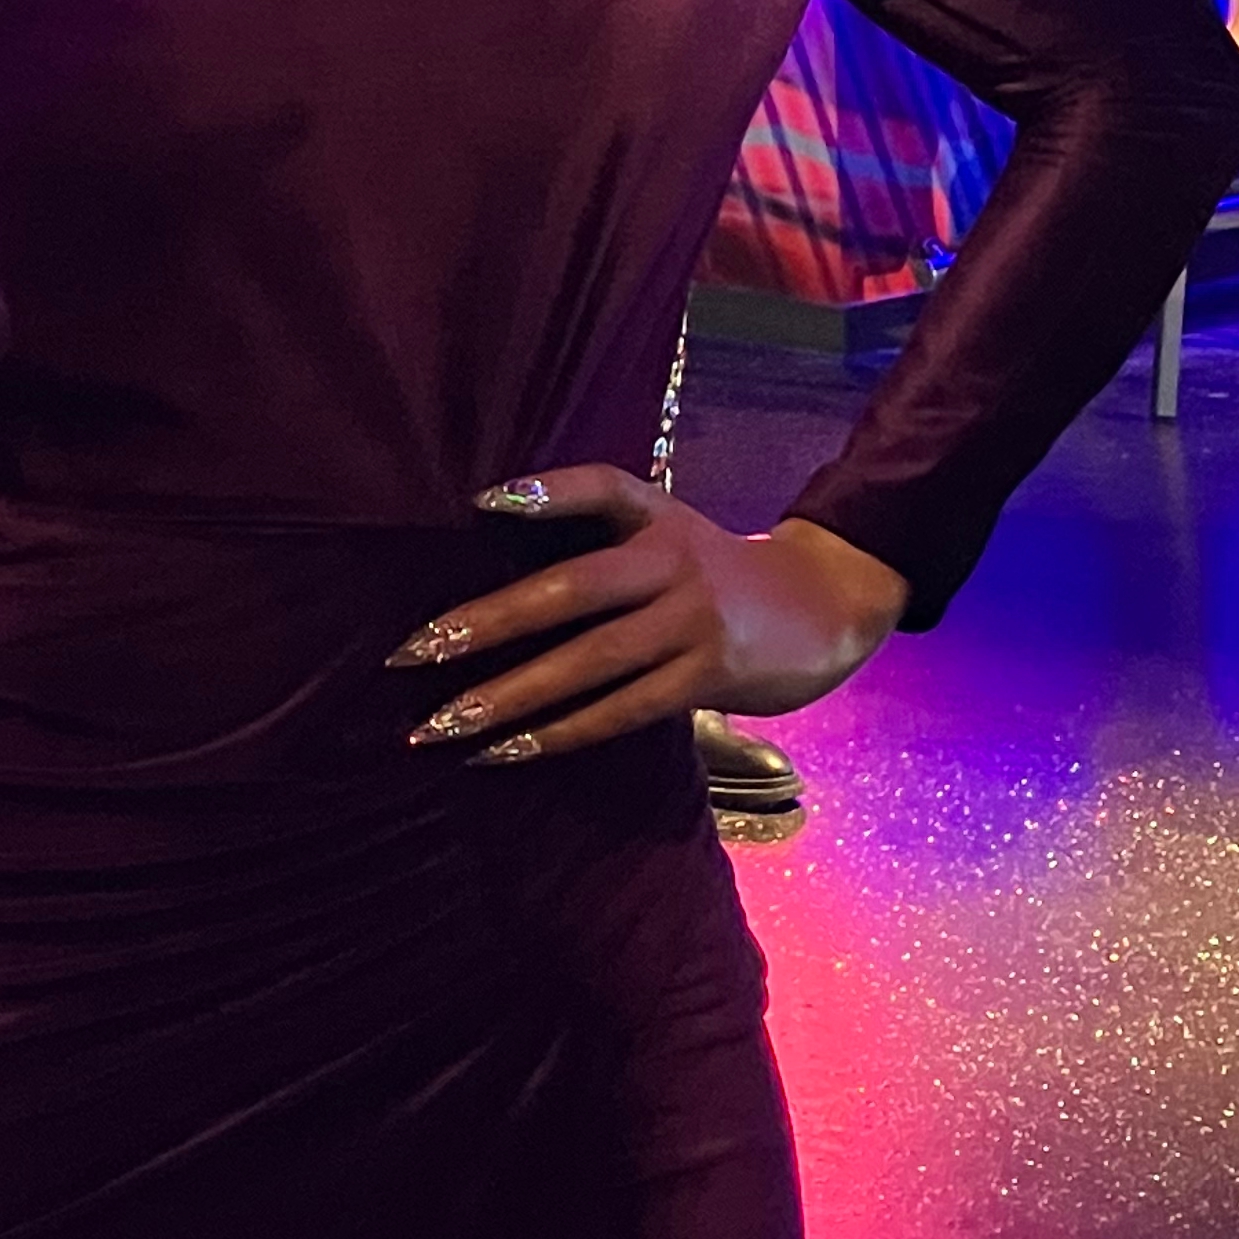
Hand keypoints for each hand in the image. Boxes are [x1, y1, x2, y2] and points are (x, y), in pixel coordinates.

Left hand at [387, 468, 908, 764]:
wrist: (823, 608)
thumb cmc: (713, 573)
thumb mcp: (667, 532)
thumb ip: (597, 535)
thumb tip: (489, 546)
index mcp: (657, 515)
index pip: (601, 486)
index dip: (545, 492)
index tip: (480, 503)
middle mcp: (673, 561)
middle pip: (572, 588)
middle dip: (487, 623)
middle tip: (415, 652)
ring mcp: (693, 622)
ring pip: (590, 662)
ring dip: (510, 697)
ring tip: (442, 724)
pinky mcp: (709, 677)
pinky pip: (623, 711)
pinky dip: (561, 733)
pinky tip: (506, 752)